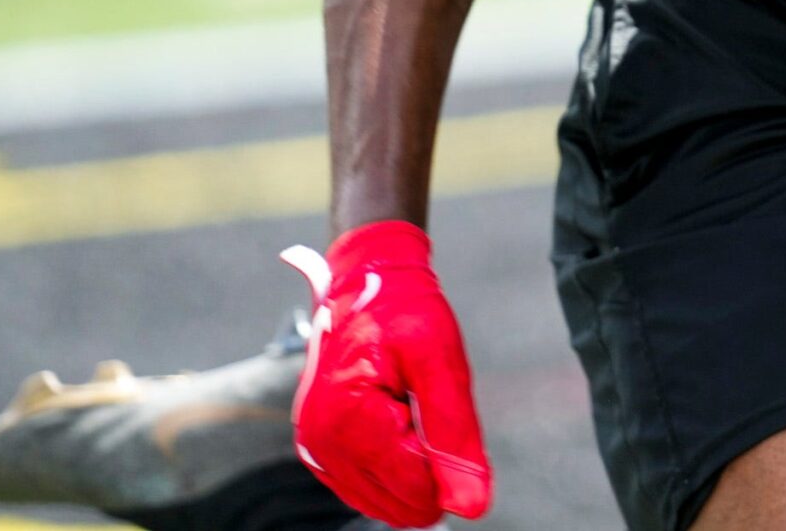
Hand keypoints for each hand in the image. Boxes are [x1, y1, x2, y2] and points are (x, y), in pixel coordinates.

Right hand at [280, 222, 492, 526]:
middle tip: (432, 414)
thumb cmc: (404, 311)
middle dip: (428, 472)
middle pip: (395, 502)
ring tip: (412, 412)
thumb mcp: (442, 362)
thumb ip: (455, 436)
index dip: (450, 472)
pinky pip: (362, 486)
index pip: (413, 487)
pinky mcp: (316, 447)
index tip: (457, 431)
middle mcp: (320, 442)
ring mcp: (313, 447)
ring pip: (379, 500)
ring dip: (409, 470)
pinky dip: (390, 470)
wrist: (366, 280)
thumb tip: (472, 505)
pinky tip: (402, 431)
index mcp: (348, 419)